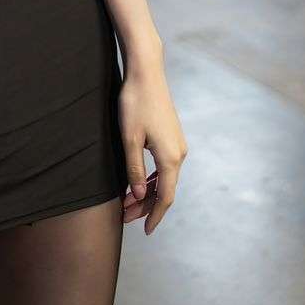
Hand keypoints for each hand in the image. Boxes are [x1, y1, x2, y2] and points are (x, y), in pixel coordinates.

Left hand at [118, 56, 187, 234]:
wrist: (147, 73)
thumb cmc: (135, 103)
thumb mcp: (129, 139)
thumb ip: (134, 169)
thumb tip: (138, 194)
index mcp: (170, 158)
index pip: (165, 198)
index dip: (154, 216)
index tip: (146, 232)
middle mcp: (179, 154)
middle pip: (165, 190)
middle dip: (145, 206)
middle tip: (124, 217)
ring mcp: (178, 145)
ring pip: (164, 178)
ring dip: (147, 192)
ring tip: (126, 202)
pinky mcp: (172, 137)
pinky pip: (164, 166)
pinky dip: (152, 178)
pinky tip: (138, 182)